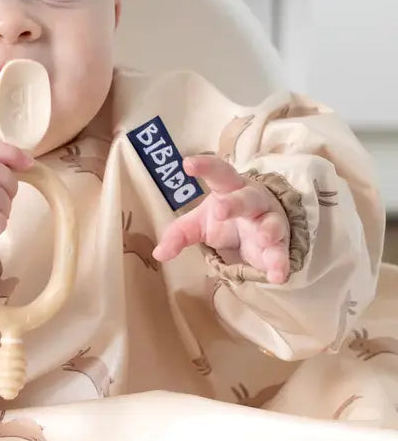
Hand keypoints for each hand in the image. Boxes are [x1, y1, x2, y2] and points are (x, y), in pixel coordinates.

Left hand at [151, 155, 290, 283]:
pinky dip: (280, 264)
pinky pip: (281, 253)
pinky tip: (278, 276)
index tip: (187, 164)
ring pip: (272, 222)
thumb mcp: (200, 223)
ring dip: (269, 230)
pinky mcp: (280, 245)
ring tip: (264, 239)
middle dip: (235, 203)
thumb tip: (158, 254)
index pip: (219, 173)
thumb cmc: (226, 218)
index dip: (205, 166)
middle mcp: (252, 201)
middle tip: (220, 210)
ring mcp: (269, 222)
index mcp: (229, 189)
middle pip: (246, 198)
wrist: (260, 230)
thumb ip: (179, 234)